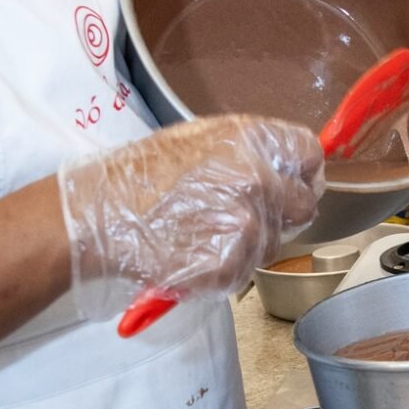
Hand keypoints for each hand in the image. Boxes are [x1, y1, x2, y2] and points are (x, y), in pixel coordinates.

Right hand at [59, 114, 324, 317]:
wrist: (99, 217)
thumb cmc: (140, 175)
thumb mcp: (198, 139)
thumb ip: (249, 149)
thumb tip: (288, 164)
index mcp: (251, 141)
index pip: (309, 153)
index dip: (302, 171)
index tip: (292, 182)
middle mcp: (258, 181)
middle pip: (304, 206)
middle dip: (282, 213)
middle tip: (243, 215)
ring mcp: (248, 227)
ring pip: (273, 243)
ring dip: (250, 242)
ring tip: (204, 232)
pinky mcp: (233, 265)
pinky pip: (246, 269)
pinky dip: (226, 267)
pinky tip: (195, 251)